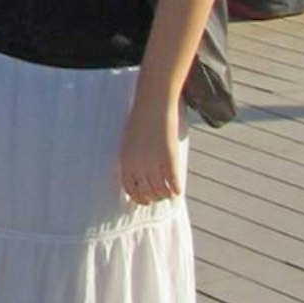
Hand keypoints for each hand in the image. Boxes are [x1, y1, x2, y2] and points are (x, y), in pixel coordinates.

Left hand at [117, 91, 182, 208]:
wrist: (154, 102)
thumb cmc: (142, 119)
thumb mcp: (130, 140)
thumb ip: (133, 159)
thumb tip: (140, 178)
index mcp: (125, 160)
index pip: (130, 189)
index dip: (138, 198)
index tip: (145, 200)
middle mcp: (138, 164)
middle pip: (146, 193)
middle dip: (154, 197)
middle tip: (161, 196)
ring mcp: (153, 162)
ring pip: (161, 191)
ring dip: (166, 195)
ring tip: (170, 192)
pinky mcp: (169, 157)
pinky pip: (173, 183)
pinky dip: (177, 189)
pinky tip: (178, 189)